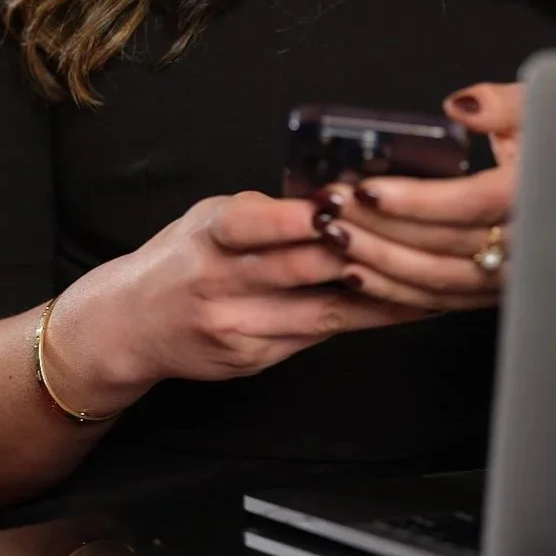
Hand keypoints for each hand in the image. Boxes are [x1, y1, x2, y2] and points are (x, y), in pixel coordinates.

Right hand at [50, 192, 427, 405]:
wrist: (129, 326)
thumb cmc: (180, 259)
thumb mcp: (209, 219)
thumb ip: (263, 211)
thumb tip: (331, 195)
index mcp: (209, 237)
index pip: (253, 225)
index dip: (297, 218)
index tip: (338, 206)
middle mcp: (218, 284)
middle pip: (298, 270)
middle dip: (356, 254)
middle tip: (412, 239)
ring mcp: (235, 327)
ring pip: (318, 310)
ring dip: (375, 294)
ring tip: (426, 279)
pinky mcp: (250, 359)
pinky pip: (314, 337)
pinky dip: (357, 321)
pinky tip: (396, 309)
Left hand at [310, 82, 522, 310]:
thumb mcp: (539, 110)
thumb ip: (501, 104)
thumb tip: (460, 106)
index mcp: (531, 195)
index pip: (468, 204)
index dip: (415, 201)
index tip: (368, 190)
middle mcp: (524, 245)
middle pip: (442, 245)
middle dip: (378, 228)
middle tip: (331, 209)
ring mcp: (509, 275)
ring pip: (436, 279)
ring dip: (378, 261)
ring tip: (334, 236)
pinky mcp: (493, 291)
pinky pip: (439, 300)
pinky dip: (394, 290)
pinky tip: (358, 272)